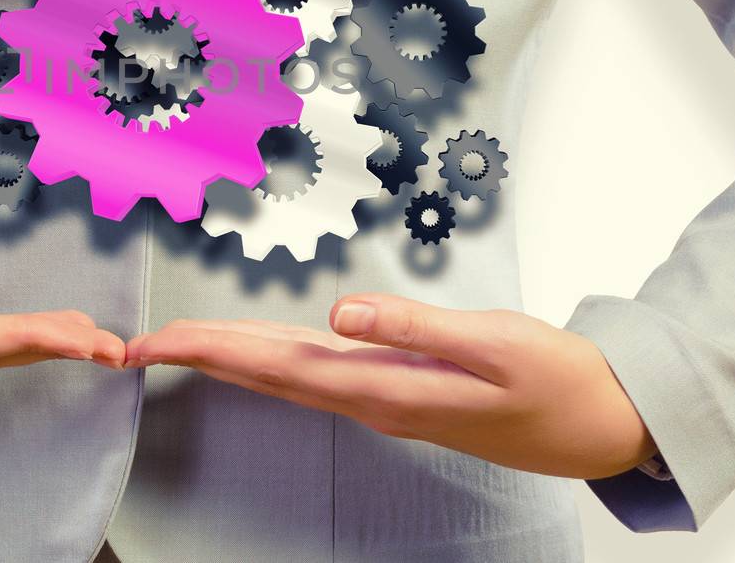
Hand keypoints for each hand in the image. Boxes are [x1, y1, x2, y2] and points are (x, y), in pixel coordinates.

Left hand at [124, 294, 655, 478]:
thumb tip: (338, 312)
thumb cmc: (556, 381)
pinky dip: (273, 360)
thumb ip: (415, 327)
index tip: (154, 344)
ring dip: (229, 360)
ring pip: (288, 376)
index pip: (278, 369)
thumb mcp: (496, 345)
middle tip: (134, 345)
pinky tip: (255, 352)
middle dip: (200, 357)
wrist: (600, 424)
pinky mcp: (400, 388)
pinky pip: (317, 374)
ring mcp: (385, 398)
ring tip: (174, 344)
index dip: (212, 354)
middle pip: (268, 376)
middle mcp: (373, 400)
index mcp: (387, 390)